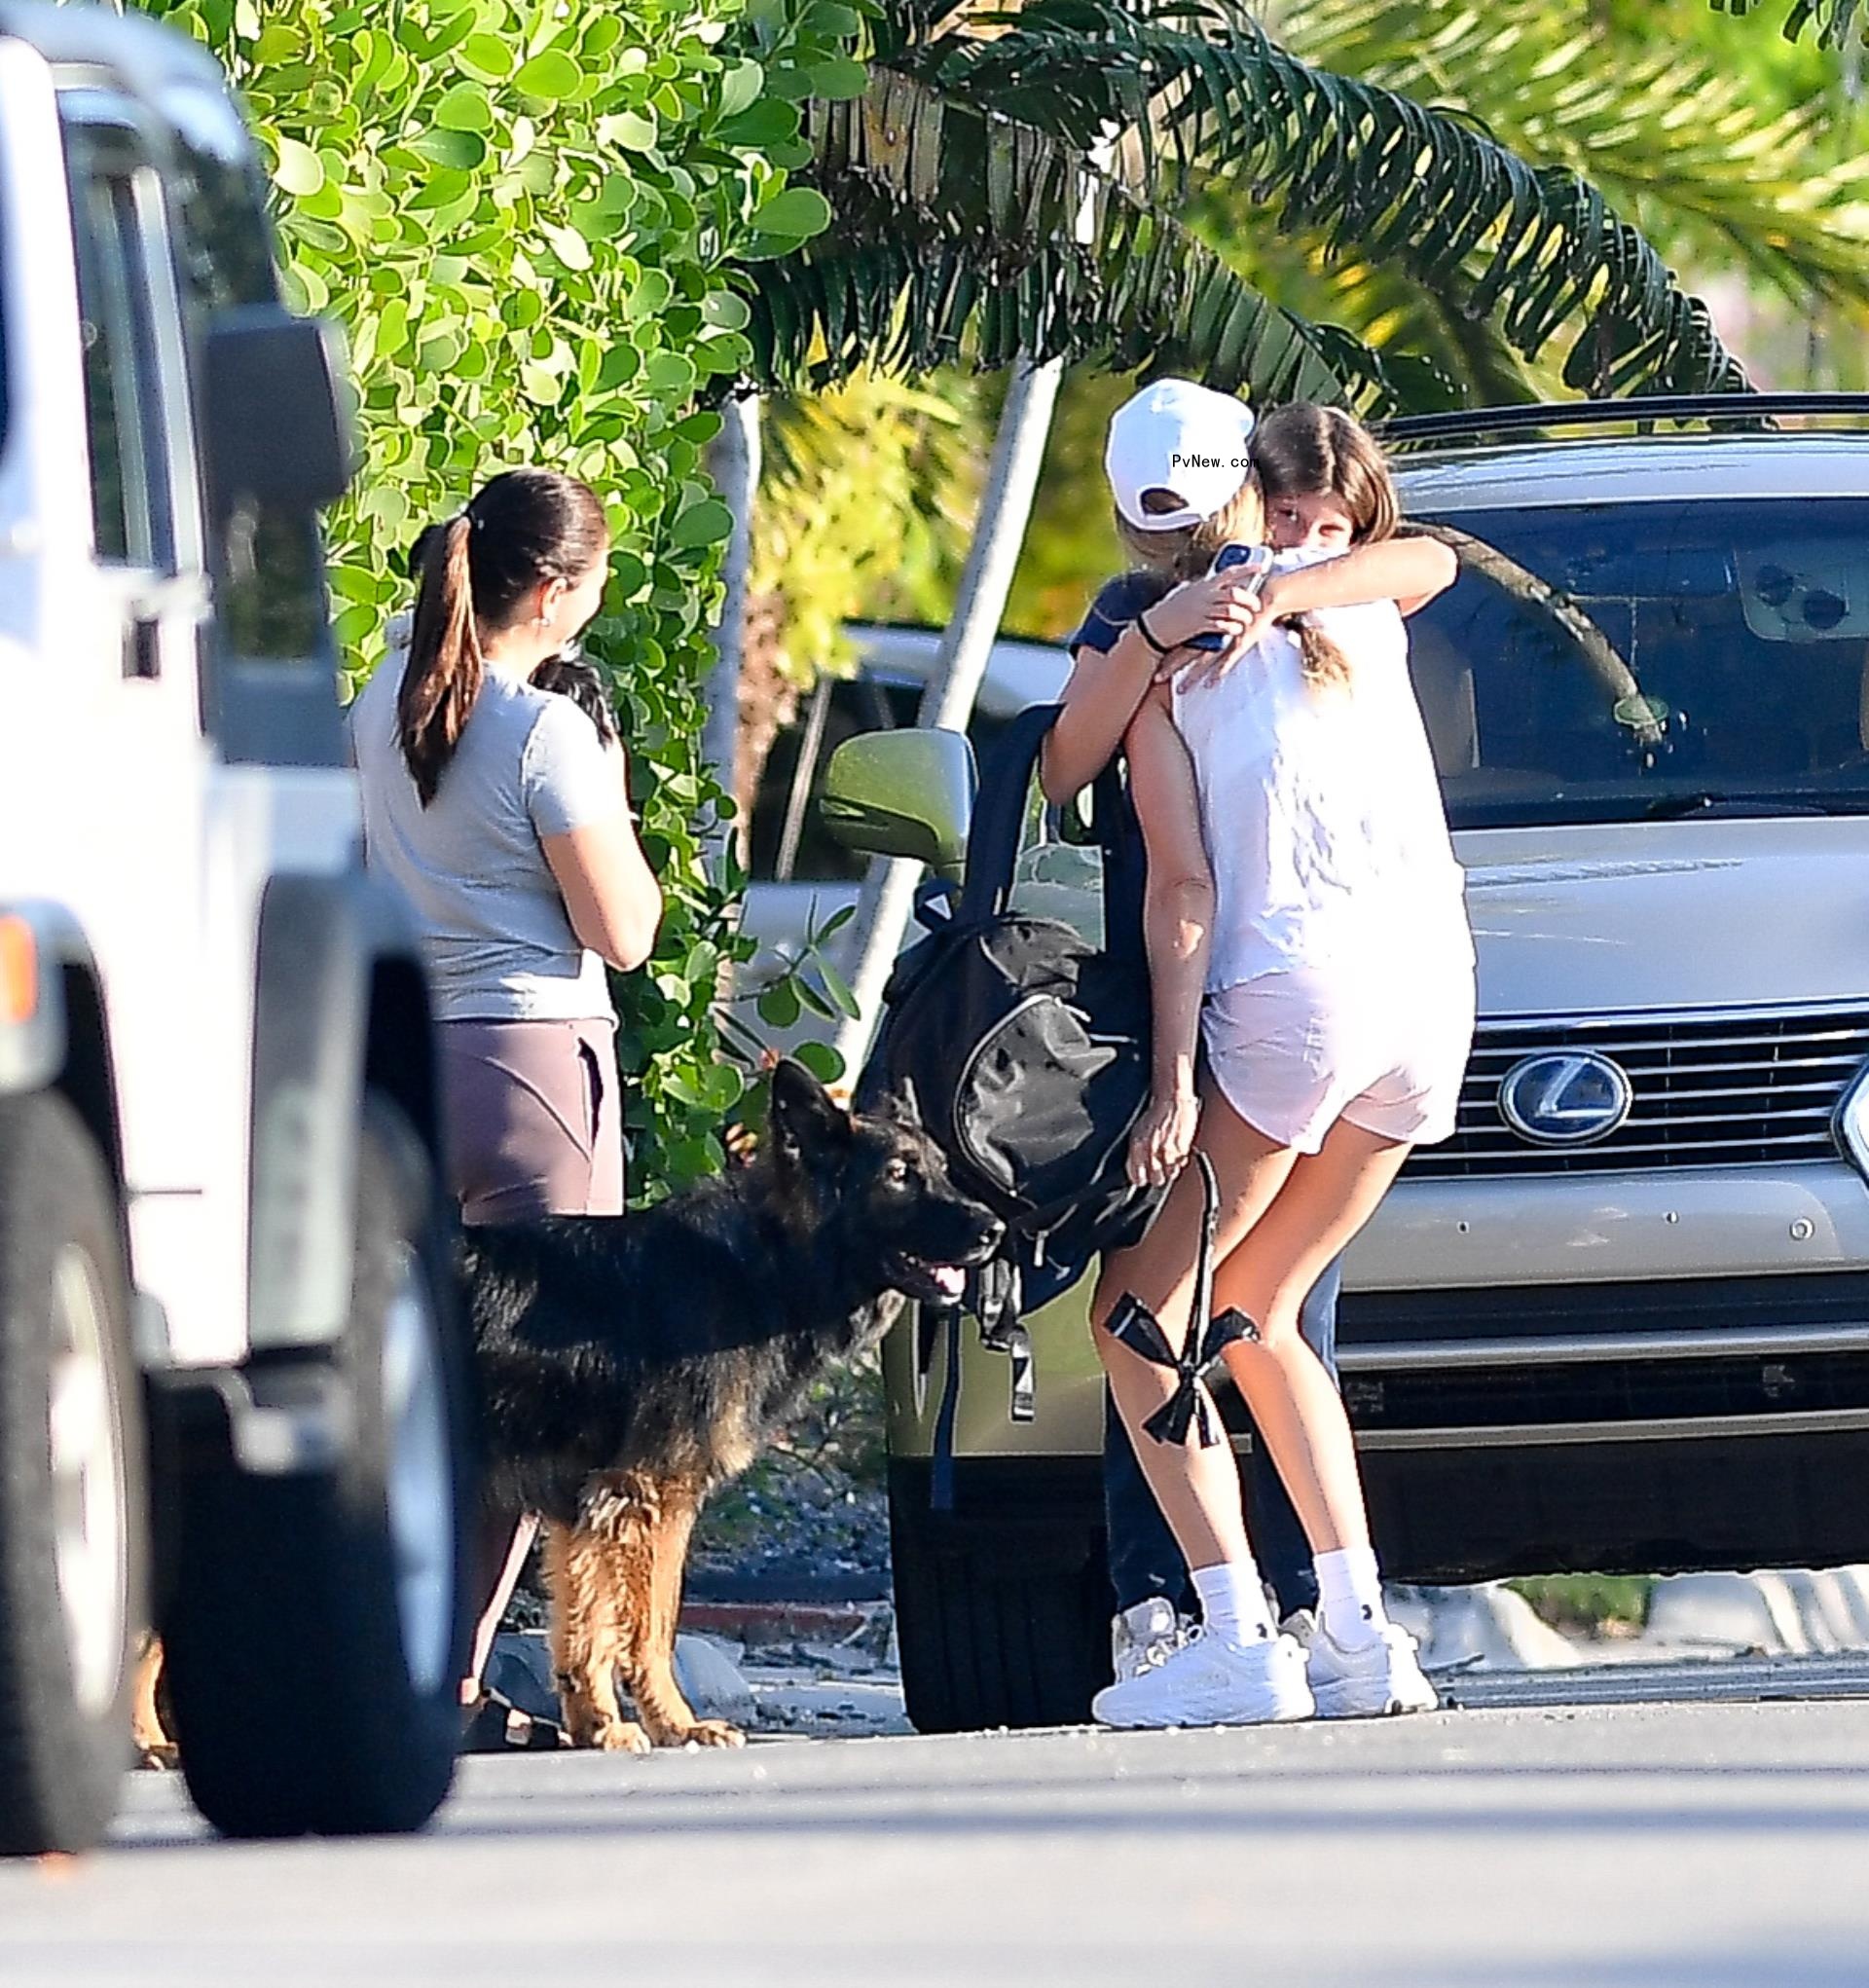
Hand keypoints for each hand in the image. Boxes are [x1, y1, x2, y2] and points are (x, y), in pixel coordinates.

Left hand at [1127, 1085, 1199, 1188]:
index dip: (1139, 1179)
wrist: (1172, 1100)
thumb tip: (1135, 1167)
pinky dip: (1180, 1161)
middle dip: (1157, 1178)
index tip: (1141, 1179)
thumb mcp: (1137, 1132)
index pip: (1137, 1176)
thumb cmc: (1155, 1113)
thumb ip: (1136, 1152)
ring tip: (1168, 1161)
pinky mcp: (1183, 1149)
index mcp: (1138, 1146)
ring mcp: (1169, 1151)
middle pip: (1156, 1180)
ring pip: (1171, 1175)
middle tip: (1157, 1172)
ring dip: (1170, 1171)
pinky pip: (1182, 1164)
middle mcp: (1153, 1151)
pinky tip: (1176, 1152)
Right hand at [1140, 569, 1268, 656]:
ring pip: (1232, 610)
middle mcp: (1204, 595)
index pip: (1229, 573)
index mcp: (1203, 585)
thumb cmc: (1169, 611)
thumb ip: (1199, 588)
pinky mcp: (1199, 626)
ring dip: (1243, 616)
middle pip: (1235, 593)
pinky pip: (1222, 625)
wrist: (1154, 627)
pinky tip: (1235, 631)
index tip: (1261, 567)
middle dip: (1250, 599)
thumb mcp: (1184, 593)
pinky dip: (1232, 628)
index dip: (1247, 569)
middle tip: (1256, 606)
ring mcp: (1202, 610)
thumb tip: (1206, 582)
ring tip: (1246, 621)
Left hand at [1157, 575, 1287, 690]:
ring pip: (1203, 661)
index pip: (1180, 641)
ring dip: (1191, 676)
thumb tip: (1197, 616)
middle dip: (1171, 666)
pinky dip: (1218, 672)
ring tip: (1180, 691)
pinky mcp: (1240, 643)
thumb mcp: (1222, 608)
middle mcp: (1210, 633)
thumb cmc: (1244, 602)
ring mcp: (1224, 639)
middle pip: (1186, 652)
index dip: (1165, 651)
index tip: (1151, 661)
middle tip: (1156, 679)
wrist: (1264, 596)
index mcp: (1204, 624)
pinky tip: (1210, 684)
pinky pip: (1227, 661)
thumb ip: (1210, 615)